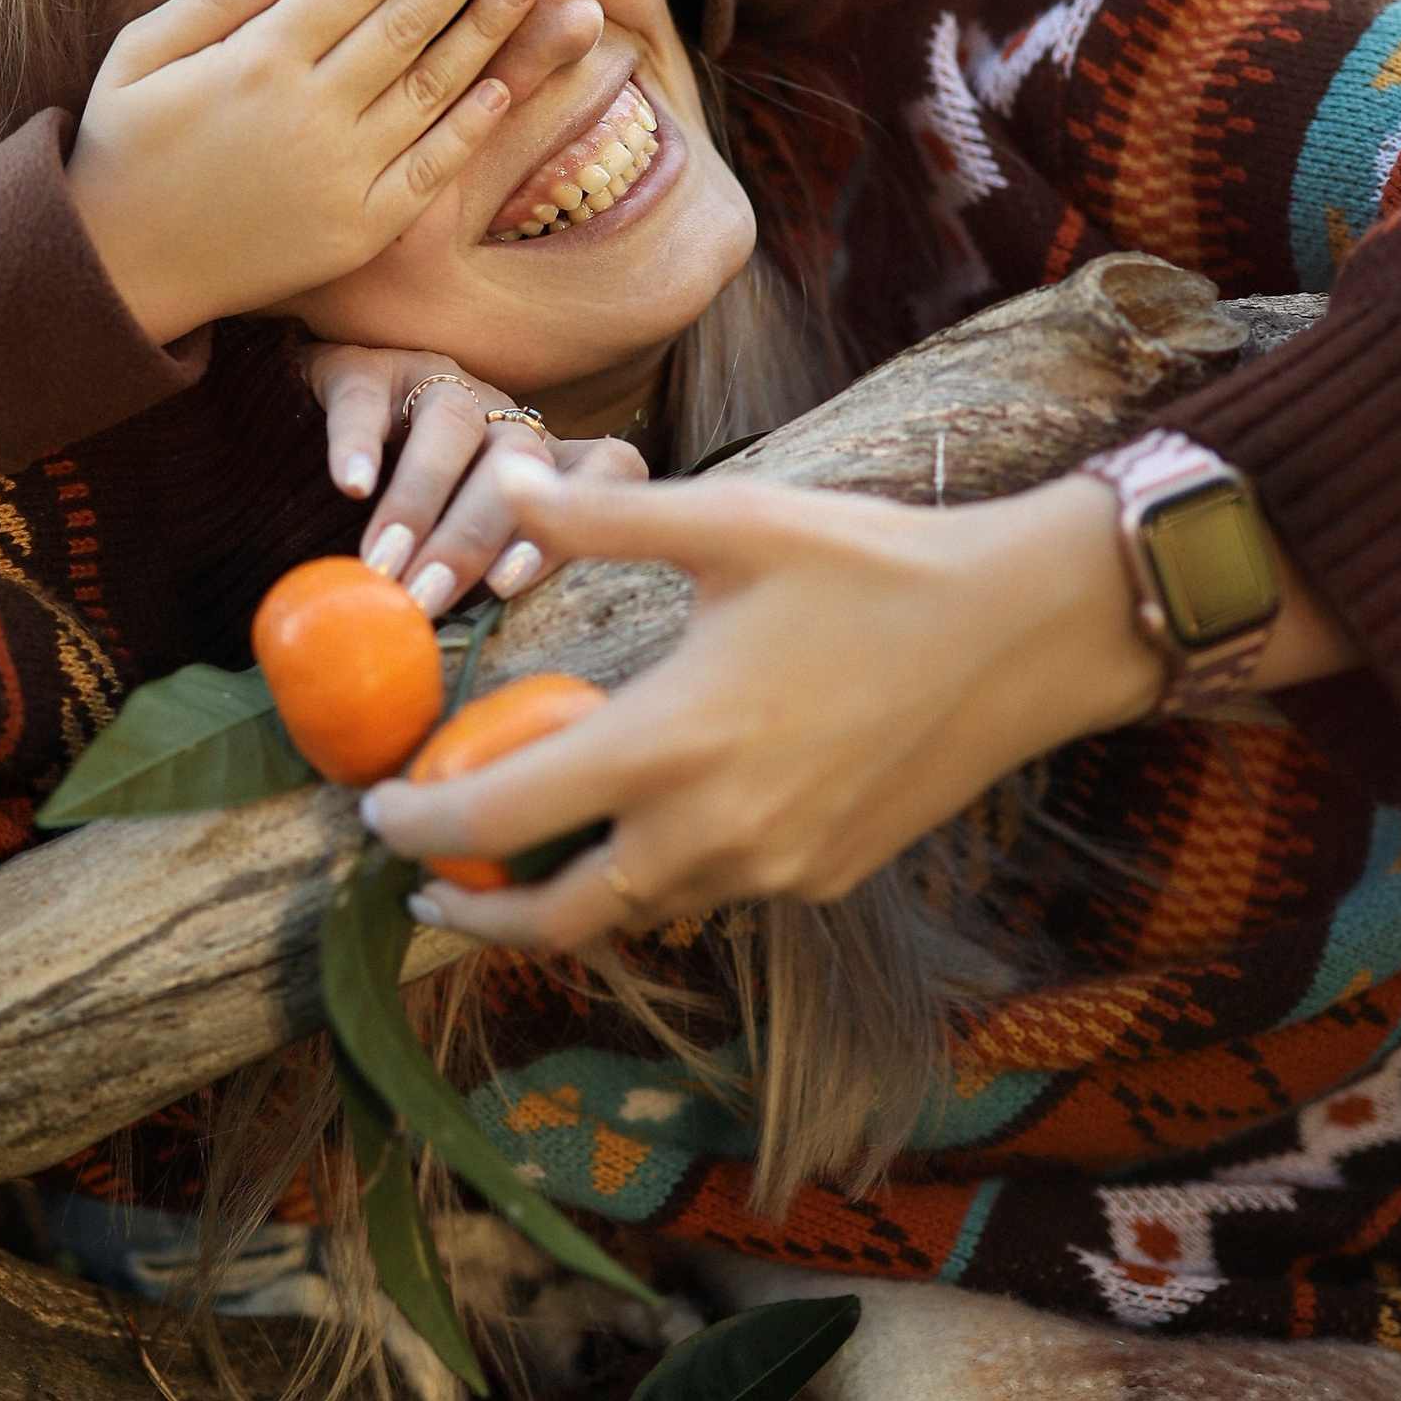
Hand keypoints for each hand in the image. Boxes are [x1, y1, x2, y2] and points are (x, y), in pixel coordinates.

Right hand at [66, 0, 535, 346]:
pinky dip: (471, 126)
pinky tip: (504, 83)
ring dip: (485, 30)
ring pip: (433, 88)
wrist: (115, 272)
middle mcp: (310, 114)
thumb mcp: (137, 54)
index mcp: (257, 61)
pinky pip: (430, 170)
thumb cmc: (120, 150)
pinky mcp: (359, 231)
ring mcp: (341, 175)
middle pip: (408, 20)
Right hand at [296, 343, 648, 615]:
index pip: (609, 467)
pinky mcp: (365, 369)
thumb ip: (479, 600)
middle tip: (427, 597)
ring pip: (451, 425)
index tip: (512, 583)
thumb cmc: (402, 539)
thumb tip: (476, 682)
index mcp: (545, 468)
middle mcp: (502, 420)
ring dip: (419, 499)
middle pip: (518, 458)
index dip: (577, 517)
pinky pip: (367, 398)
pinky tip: (350, 486)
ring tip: (382, 563)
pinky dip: (359, 441)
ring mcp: (439, 386)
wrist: (295, 449)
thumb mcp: (456, 567)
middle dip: (472, 534)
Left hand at [361, 468, 1356, 947]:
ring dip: (565, 900)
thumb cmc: (874, 564)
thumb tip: (509, 485)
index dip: (422, 824)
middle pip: (555, 915)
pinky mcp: (822, 878)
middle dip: (473, 914)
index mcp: (669, 741)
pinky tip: (643, 830)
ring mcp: (772, 869)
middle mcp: (712, 831)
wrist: (1022, 633)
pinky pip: (710, 896)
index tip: (378, 811)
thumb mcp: (732, 521)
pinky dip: (655, 878)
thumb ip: (606, 519)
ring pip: (636, 913)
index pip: (502, 812)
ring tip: (520, 860)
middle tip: (421, 892)